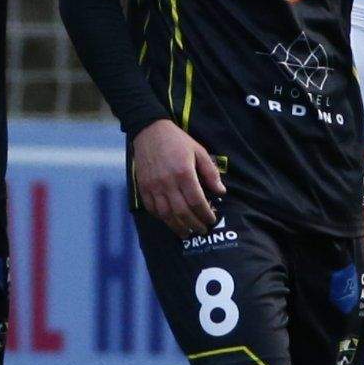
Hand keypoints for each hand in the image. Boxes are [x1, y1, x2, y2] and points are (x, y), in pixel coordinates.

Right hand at [128, 119, 225, 233]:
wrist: (149, 131)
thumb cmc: (177, 141)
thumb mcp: (199, 151)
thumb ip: (210, 172)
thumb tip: (221, 192)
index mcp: (184, 173)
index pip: (197, 201)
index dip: (205, 214)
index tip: (211, 219)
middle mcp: (167, 182)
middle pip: (182, 212)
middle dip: (194, 224)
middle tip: (202, 230)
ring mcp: (153, 186)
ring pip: (166, 214)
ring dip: (177, 227)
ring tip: (186, 233)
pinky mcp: (143, 187)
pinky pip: (152, 208)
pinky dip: (161, 218)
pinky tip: (170, 221)